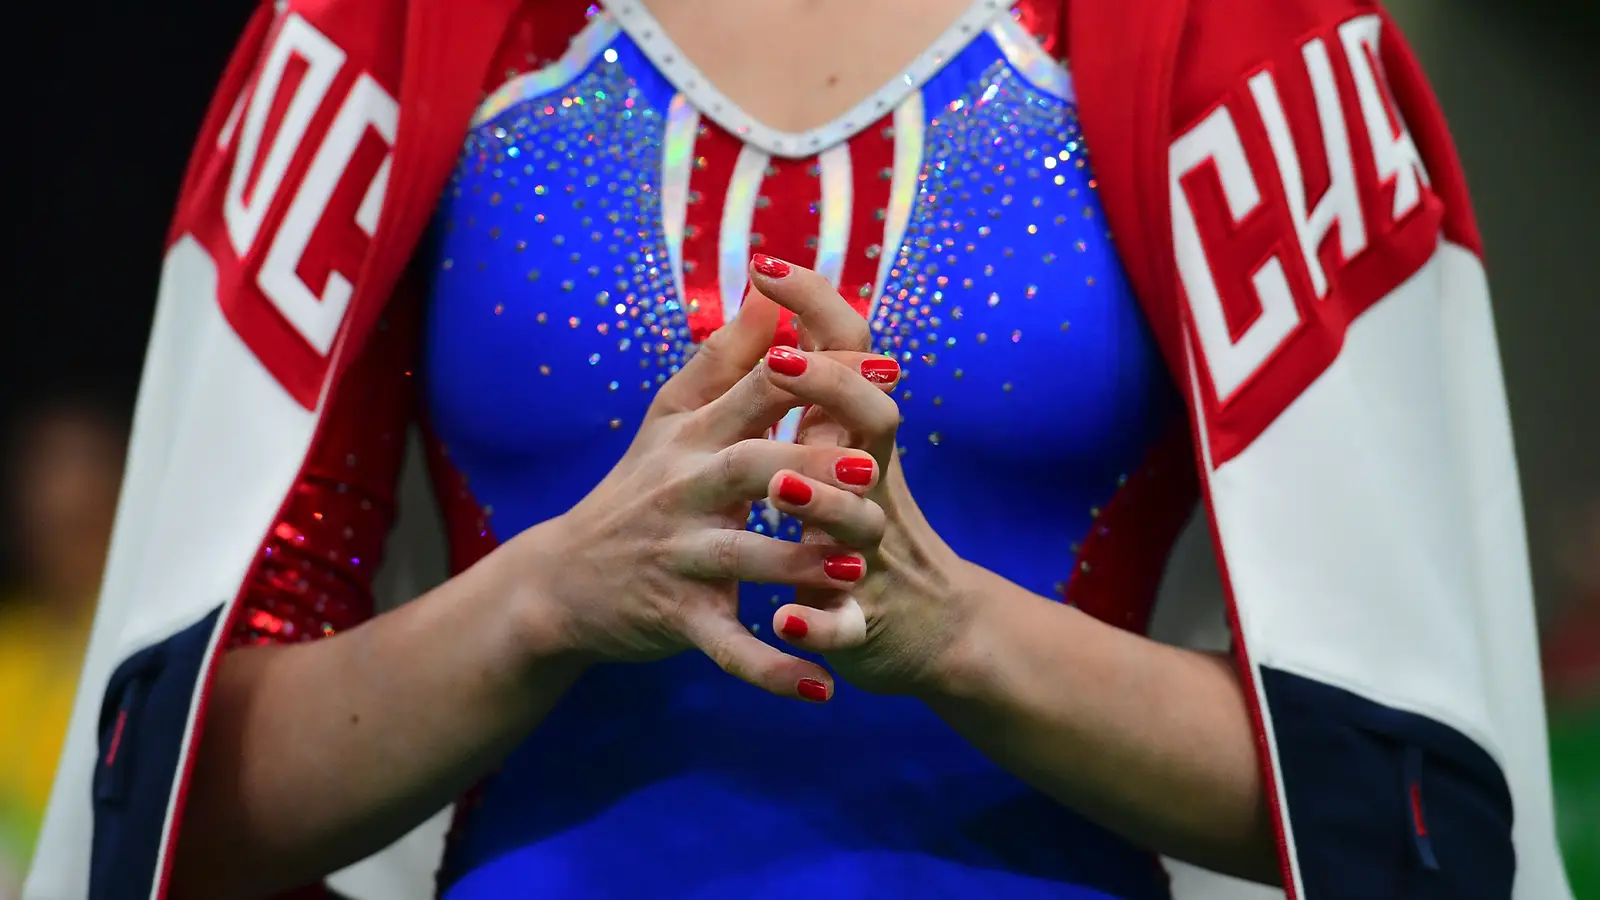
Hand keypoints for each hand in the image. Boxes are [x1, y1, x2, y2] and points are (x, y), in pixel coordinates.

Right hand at [499, 277, 895, 701]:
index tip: (883, 360)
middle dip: (809, 468)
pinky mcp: (676, 618)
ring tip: (858, 568)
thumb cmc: (635, 489)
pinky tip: (821, 687)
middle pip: (748, 468)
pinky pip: (728, 647)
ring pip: (742, 559)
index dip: (814, 373)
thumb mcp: (671, 418)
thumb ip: (727, 356)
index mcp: (691, 436)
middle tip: (876, 470)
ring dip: (799, 566)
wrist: (562, 582)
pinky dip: (772, 669)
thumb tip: (773, 285)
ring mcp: (678, 557)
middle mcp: (682, 491)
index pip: (754, 392)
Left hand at [749, 261, 977, 695]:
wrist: (935, 635)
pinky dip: (820, 624)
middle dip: (830, 390)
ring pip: (861, 524)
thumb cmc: (865, 534)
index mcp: (856, 442)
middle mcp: (873, 488)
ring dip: (825, 506)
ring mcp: (875, 555)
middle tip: (779, 362)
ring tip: (781, 491)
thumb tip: (771, 307)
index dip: (815, 307)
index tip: (764, 263)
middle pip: (873, 421)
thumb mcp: (844, 457)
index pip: (850, 356)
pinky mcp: (867, 623)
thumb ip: (813, 389)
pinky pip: (849, 624)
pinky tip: (785, 621)